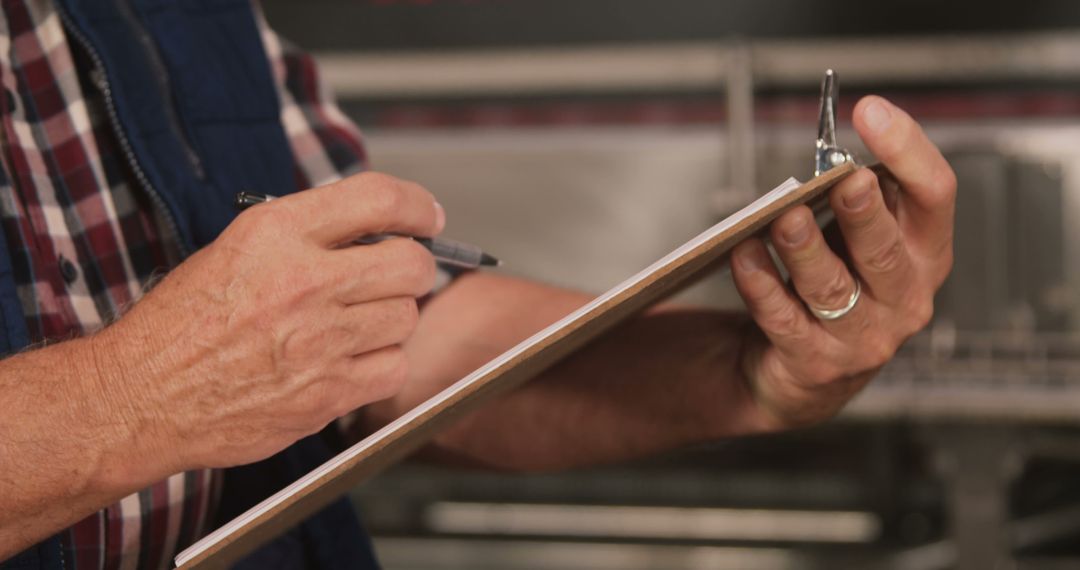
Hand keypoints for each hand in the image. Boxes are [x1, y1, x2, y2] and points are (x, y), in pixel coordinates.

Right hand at [90, 172, 441, 480]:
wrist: (144, 395)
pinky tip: (353, 360)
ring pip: (407, 317)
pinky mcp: (327, 393)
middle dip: (413, 268)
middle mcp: (306, 281)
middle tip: (395, 277)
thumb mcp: (235, 247)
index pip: (379, 198)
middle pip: (411, 264)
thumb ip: (305, 233)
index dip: (416, 206)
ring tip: (357, 324)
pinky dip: (383, 364)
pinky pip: (393, 368)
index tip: (426, 217)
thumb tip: (372, 230)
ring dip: (392, 318)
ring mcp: (320, 341)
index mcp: (278, 233)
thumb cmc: (182, 324)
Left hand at [731, 96, 954, 427]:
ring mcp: (864, 337)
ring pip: (832, 289)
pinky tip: (743, 256)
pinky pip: (784, 320)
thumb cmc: (838, 288)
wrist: (808, 373)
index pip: (934, 195)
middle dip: (864, 213)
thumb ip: (860, 199)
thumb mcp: (862, 240)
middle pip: (886, 250)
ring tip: (783, 219)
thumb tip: (834, 153)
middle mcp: (905, 297)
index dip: (907, 149)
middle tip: (846, 180)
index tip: (871, 111)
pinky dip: (760, 285)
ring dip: (805, 250)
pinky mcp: (817, 363)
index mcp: (925, 253)